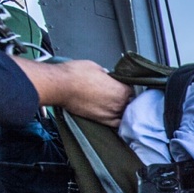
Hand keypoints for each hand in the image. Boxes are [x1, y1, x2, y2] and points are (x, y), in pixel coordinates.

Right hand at [13, 57, 132, 126]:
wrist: (60, 85)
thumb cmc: (76, 74)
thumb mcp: (97, 67)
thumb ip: (108, 75)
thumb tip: (109, 77)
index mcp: (122, 90)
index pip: (133, 91)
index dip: (127, 88)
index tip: (122, 87)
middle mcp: (119, 104)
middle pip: (130, 104)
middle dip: (126, 100)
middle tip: (117, 96)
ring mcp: (111, 114)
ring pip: (124, 115)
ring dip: (122, 111)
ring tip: (116, 106)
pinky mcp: (101, 121)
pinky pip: (116, 125)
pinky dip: (118, 122)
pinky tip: (116, 118)